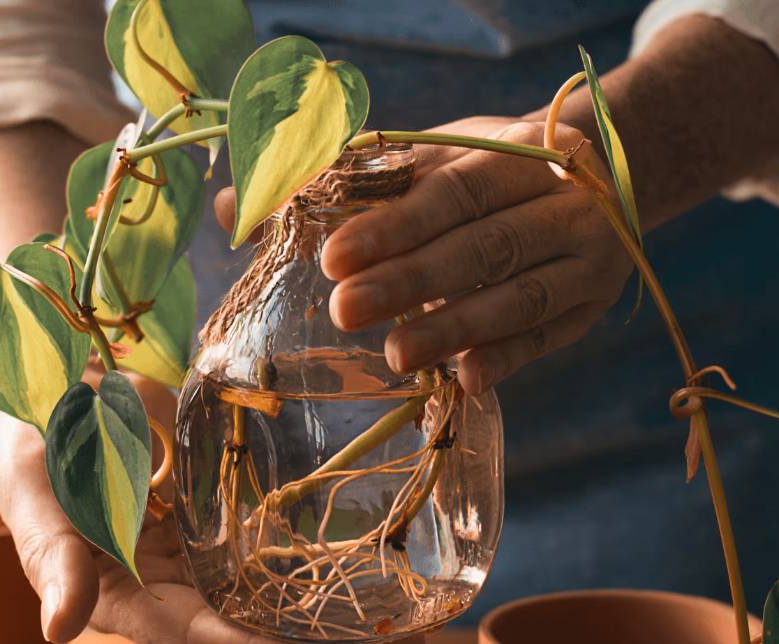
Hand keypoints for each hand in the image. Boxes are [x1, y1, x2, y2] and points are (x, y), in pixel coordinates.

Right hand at [0, 365, 424, 643]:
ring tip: (386, 625)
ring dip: (314, 611)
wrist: (64, 391)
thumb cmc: (33, 451)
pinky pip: (266, 534)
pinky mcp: (220, 512)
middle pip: (232, 626)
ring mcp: (197, 550)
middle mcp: (164, 585)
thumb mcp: (31, 500)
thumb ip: (53, 562)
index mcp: (117, 596)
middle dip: (284, 637)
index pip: (179, 634)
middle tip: (372, 643)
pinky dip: (312, 552)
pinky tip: (373, 563)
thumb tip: (60, 630)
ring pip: (261, 588)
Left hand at [218, 118, 632, 394]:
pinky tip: (465, 380)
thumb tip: (233, 207)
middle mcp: (560, 203)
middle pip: (482, 247)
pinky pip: (548, 338)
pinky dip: (507, 359)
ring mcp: (586, 258)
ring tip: (392, 355)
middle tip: (344, 311)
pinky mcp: (590, 306)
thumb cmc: (483, 172)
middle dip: (410, 282)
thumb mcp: (428, 158)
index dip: (393, 226)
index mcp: (514, 153)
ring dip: (454, 329)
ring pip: (520, 298)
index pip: (450, 191)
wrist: (601, 175)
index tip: (332, 258)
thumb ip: (341, 183)